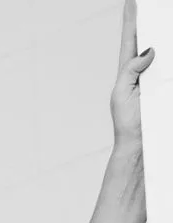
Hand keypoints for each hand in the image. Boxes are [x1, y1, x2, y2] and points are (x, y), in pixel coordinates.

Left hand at [111, 0, 154, 149]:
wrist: (141, 143)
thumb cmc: (127, 121)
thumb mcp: (121, 94)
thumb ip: (131, 70)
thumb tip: (148, 49)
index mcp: (128, 70)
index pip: (131, 39)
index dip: (131, 20)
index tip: (131, 1)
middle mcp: (145, 69)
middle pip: (150, 38)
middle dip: (151, 21)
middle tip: (152, 3)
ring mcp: (159, 75)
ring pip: (164, 49)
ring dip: (164, 33)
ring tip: (162, 15)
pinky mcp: (168, 83)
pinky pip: (170, 65)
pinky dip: (168, 53)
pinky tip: (165, 43)